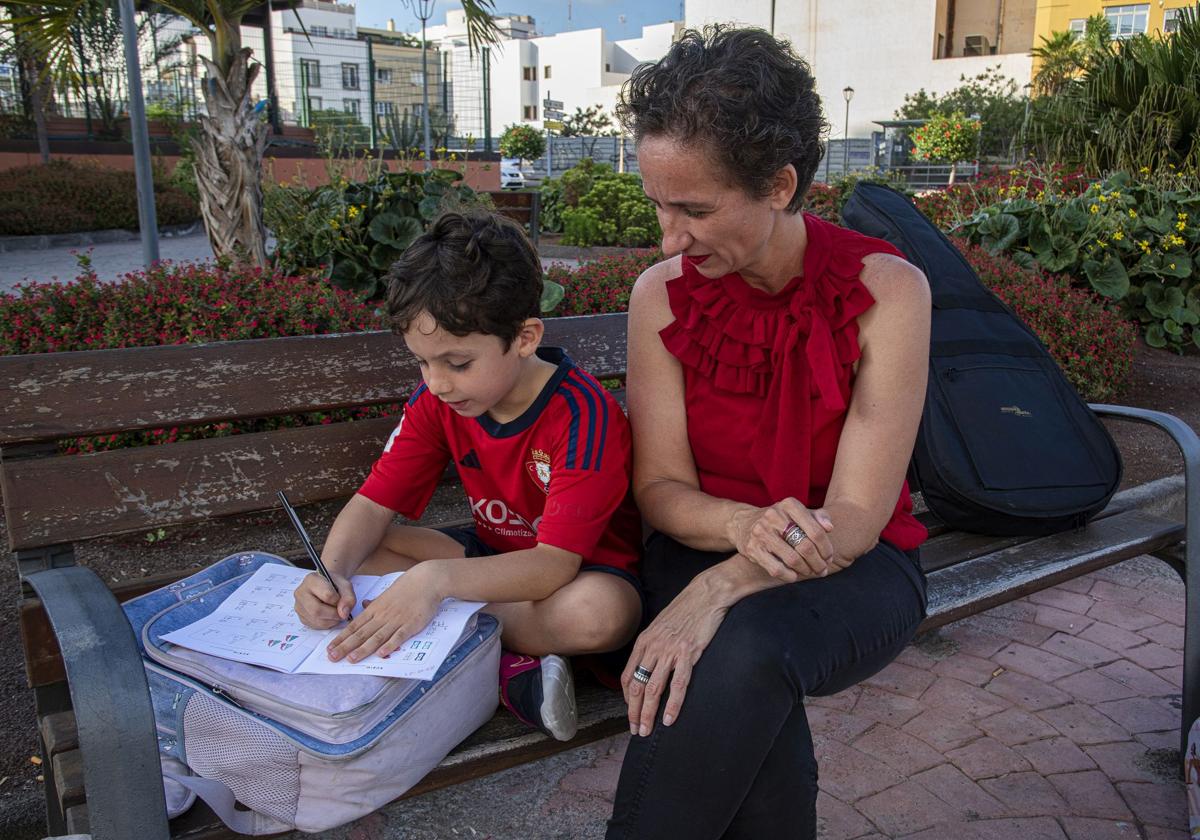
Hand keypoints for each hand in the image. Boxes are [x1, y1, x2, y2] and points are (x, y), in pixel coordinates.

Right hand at [294, 571, 355, 628]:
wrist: (328, 586)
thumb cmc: (335, 585)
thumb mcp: (346, 586)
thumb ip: (348, 598)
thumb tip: (344, 614)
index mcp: (311, 580)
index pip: (327, 595)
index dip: (338, 600)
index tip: (340, 598)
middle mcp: (301, 593)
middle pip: (317, 610)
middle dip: (334, 614)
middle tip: (341, 611)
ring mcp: (299, 606)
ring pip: (316, 620)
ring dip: (331, 620)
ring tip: (336, 612)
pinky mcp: (301, 617)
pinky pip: (315, 625)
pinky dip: (326, 624)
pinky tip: (329, 616)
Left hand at [325, 565, 442, 662]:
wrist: (426, 580)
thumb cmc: (408, 587)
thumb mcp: (386, 593)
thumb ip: (375, 603)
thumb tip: (364, 605)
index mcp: (375, 609)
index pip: (354, 626)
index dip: (341, 638)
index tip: (330, 648)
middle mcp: (382, 616)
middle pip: (361, 633)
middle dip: (346, 646)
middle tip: (332, 657)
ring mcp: (396, 620)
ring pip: (377, 637)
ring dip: (363, 649)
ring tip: (351, 659)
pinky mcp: (411, 624)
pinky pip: (399, 637)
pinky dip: (390, 645)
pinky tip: (381, 654)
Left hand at [621, 574, 728, 737]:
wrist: (706, 594)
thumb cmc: (686, 608)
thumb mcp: (661, 625)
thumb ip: (653, 644)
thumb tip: (650, 663)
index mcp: (645, 641)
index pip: (628, 675)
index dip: (627, 698)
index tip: (630, 712)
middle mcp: (653, 647)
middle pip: (637, 686)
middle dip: (634, 711)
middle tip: (636, 729)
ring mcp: (670, 651)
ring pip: (653, 689)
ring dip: (648, 713)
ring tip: (647, 730)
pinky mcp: (689, 654)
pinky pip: (678, 685)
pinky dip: (673, 705)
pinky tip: (669, 718)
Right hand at [728, 499, 834, 581]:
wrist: (743, 522)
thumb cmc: (779, 520)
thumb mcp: (797, 512)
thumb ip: (817, 516)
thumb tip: (829, 528)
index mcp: (789, 505)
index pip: (816, 531)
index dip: (826, 548)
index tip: (829, 557)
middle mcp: (774, 516)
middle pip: (806, 546)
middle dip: (818, 562)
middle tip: (822, 569)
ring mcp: (761, 532)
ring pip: (793, 559)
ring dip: (806, 570)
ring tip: (811, 572)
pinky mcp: (752, 549)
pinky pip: (776, 569)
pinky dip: (789, 576)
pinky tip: (794, 576)